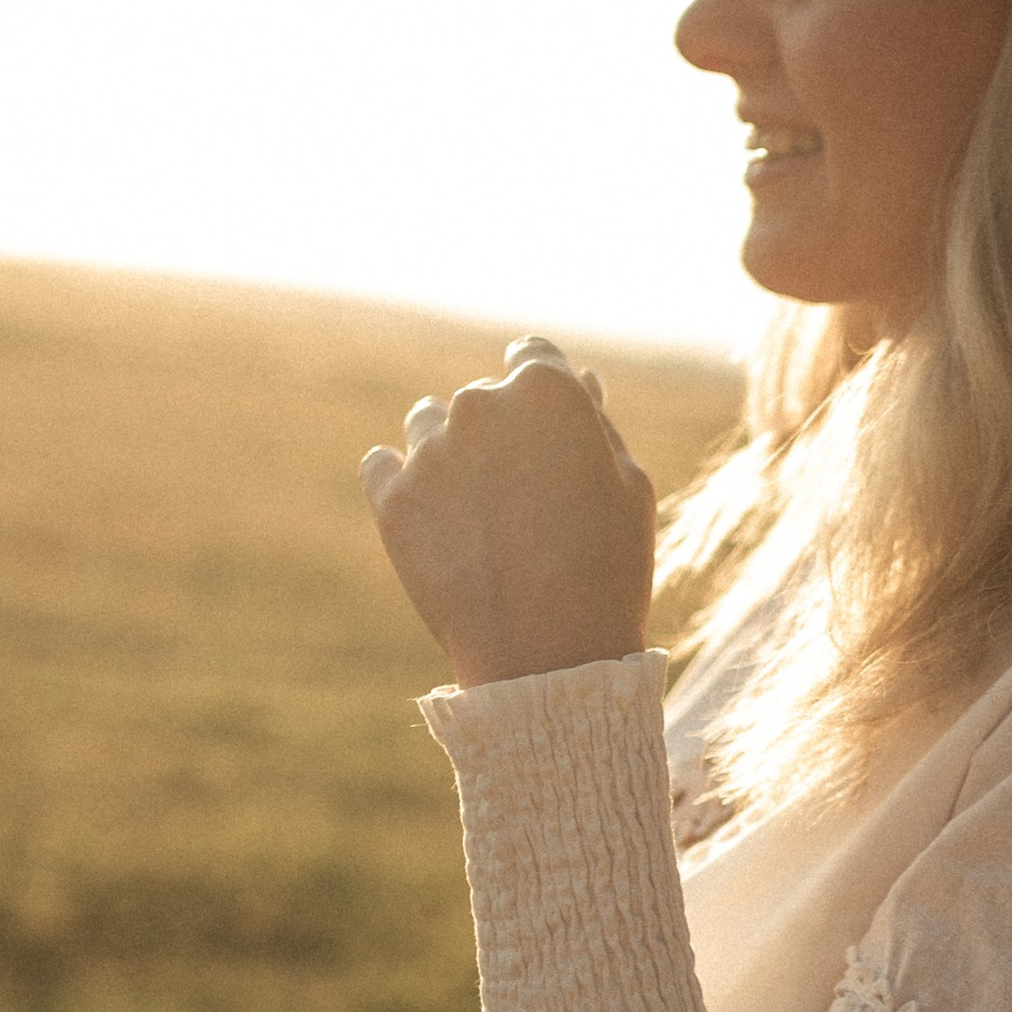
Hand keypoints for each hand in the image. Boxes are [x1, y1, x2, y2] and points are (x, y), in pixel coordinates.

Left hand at [362, 337, 654, 686]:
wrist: (548, 656)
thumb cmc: (607, 569)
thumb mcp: (629, 490)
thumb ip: (596, 425)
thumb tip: (580, 381)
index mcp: (546, 392)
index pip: (533, 356)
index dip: (544, 391)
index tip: (546, 429)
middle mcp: (480, 405)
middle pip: (483, 397)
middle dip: (501, 431)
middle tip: (525, 497)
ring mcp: (429, 451)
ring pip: (428, 425)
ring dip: (450, 452)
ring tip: (481, 515)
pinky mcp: (390, 498)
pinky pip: (382, 465)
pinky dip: (403, 481)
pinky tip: (434, 517)